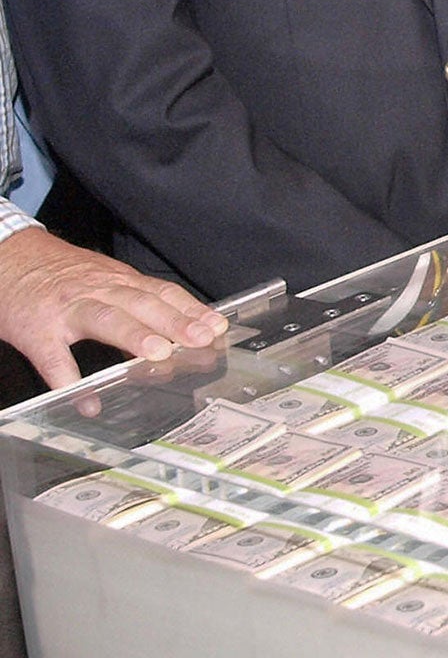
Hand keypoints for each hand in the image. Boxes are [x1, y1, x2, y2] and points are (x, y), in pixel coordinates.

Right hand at [0, 228, 227, 401]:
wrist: (10, 257)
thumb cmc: (61, 275)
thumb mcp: (104, 280)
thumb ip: (137, 303)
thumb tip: (178, 332)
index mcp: (118, 281)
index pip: (162, 293)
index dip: (191, 309)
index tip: (217, 327)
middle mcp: (98, 291)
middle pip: (141, 303)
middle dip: (174, 321)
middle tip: (200, 340)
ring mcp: (66, 310)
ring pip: (105, 318)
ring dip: (133, 336)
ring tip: (159, 355)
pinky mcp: (36, 330)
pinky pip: (53, 357)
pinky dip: (69, 380)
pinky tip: (87, 400)